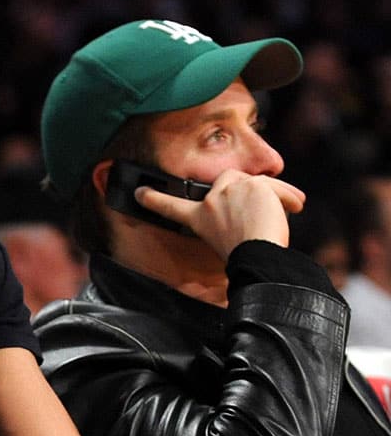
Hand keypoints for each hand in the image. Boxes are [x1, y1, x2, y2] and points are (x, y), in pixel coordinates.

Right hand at [137, 169, 304, 259]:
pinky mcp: (251, 185)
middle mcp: (209, 201)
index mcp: (199, 218)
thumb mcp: (229, 237)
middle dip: (247, 187)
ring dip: (277, 195)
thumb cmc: (248, 256)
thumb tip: (252, 209)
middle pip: (229, 179)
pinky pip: (274, 185)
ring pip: (256, 182)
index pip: (172, 207)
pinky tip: (296, 206)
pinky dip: (288, 196)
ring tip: (293, 208)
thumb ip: (231, 218)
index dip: (154, 199)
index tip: (138, 192)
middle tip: (264, 206)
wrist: (257, 255)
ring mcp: (229, 190)